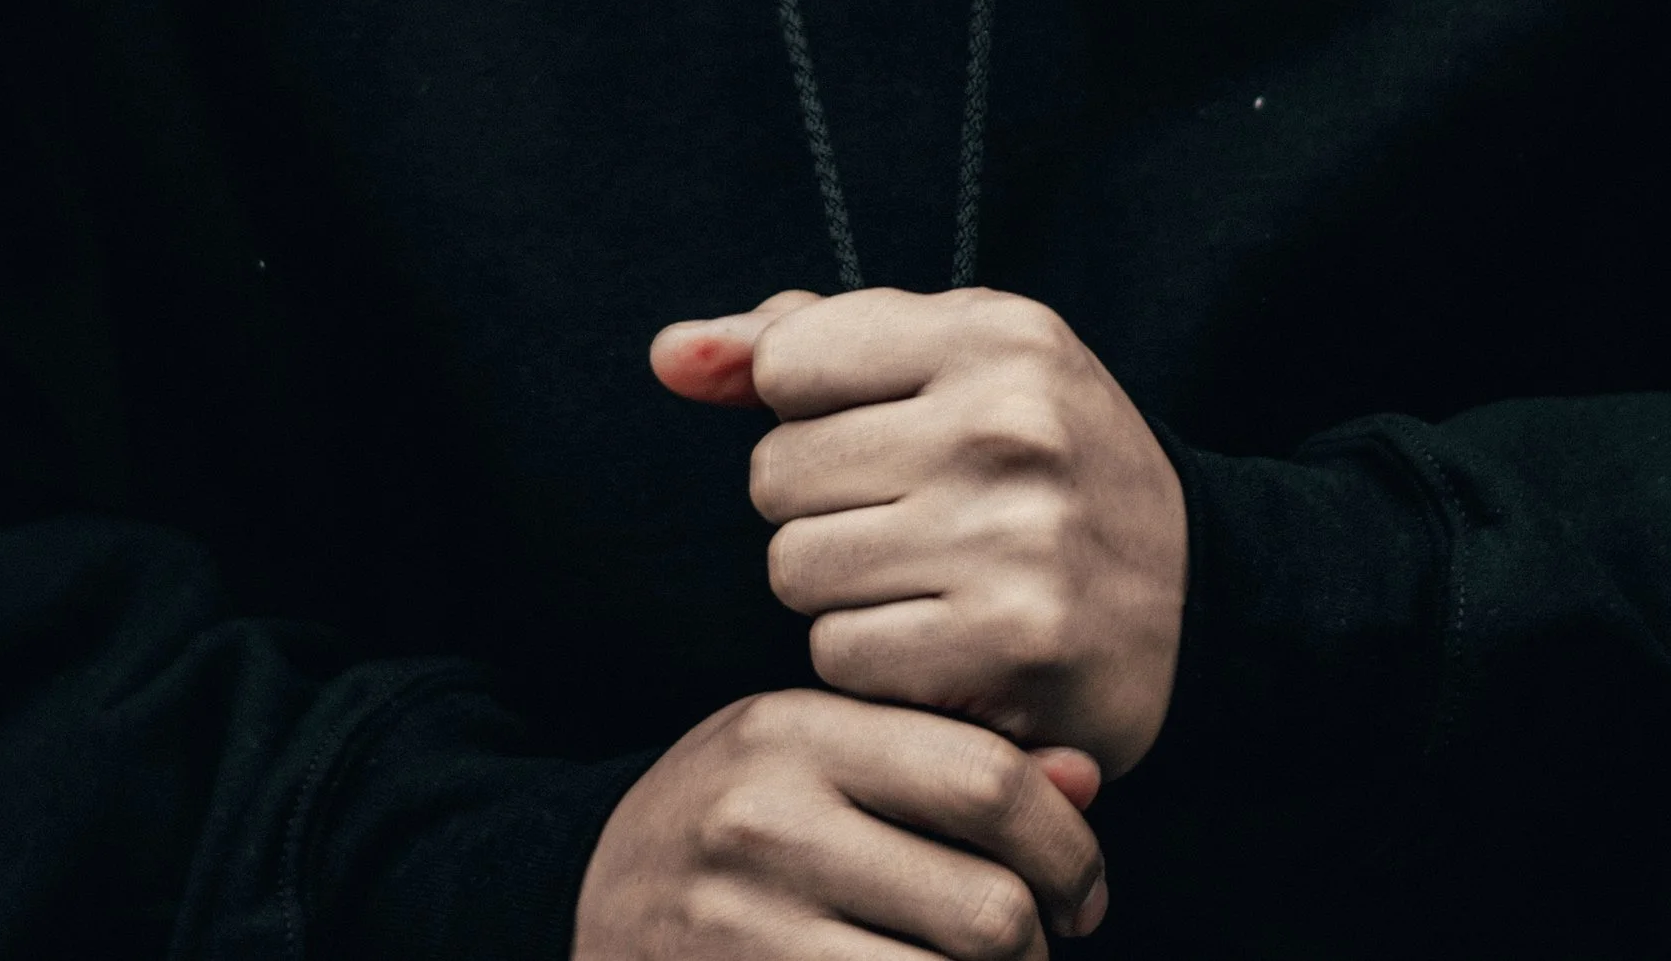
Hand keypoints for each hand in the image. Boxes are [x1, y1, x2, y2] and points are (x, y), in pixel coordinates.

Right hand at [572, 688, 1107, 960]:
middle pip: (989, 911)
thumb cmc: (735, 814)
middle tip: (1043, 952)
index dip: (1070, 848)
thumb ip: (951, 757)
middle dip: (1043, 948)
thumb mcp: (822, 750)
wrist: (583, 890)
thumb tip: (1087, 780)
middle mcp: (768, 824)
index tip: (1087, 891)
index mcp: (799, 732)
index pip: (988, 782)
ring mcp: (746, 929)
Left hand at [652, 288, 1187, 778]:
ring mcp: (1014, 540)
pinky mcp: (1010, 650)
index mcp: (993, 333)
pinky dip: (872, 660)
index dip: (809, 410)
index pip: (786, 364)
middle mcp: (1007, 425)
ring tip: (922, 578)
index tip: (877, 431)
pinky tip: (942, 640)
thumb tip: (667, 354)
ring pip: (795, 572)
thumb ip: (799, 341)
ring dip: (837, 590)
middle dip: (815, 507)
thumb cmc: (1040, 458)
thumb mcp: (950, 358)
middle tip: (903, 517)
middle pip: (775, 477)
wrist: (1202, 591)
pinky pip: (842, 657)